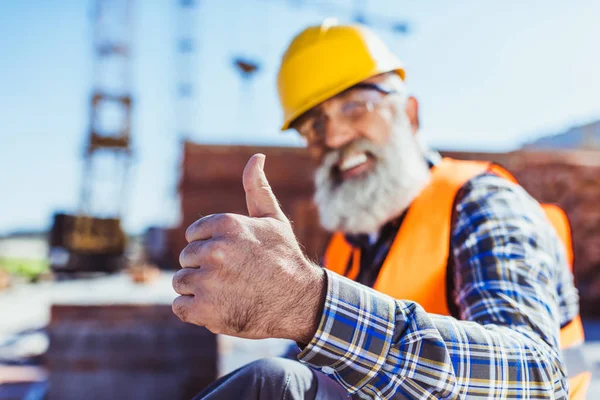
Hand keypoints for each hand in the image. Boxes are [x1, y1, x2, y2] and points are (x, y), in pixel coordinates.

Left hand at [172, 154, 325, 342]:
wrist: (299, 302)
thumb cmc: (285, 259)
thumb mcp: (273, 219)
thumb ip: (257, 188)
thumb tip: (256, 157)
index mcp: (227, 224)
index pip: (194, 235)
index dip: (210, 247)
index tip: (231, 258)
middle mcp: (215, 250)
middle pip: (186, 259)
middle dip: (203, 268)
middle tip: (231, 278)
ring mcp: (208, 281)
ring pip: (181, 282)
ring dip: (199, 290)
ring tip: (226, 293)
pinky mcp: (204, 309)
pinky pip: (180, 306)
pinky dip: (195, 311)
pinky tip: (218, 308)